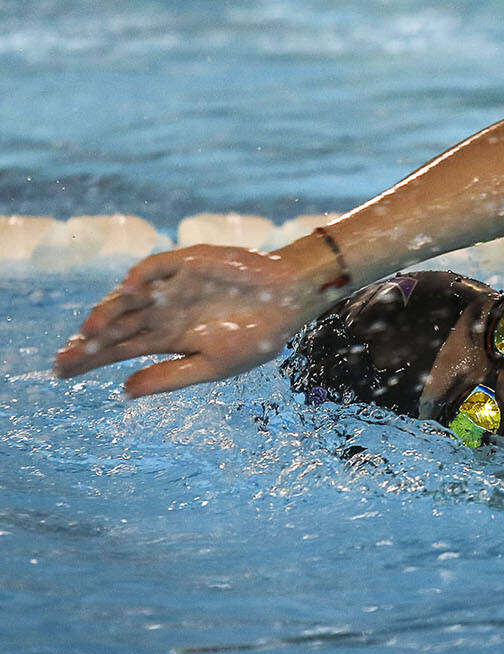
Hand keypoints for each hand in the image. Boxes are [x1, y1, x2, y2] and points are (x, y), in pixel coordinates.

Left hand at [53, 244, 319, 396]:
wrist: (292, 300)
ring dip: (108, 312)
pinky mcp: (186, 263)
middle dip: (89, 341)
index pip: (119, 348)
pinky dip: (139, 278)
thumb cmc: (258, 336)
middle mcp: (162, 311)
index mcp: (168, 338)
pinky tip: (125, 292)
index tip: (62, 374)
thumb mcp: (214, 367)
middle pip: (115, 325)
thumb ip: (171, 377)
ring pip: (127, 299)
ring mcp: (171, 286)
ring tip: (91, 330)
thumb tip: (124, 389)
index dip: (90, 359)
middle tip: (63, 359)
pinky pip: (154, 268)